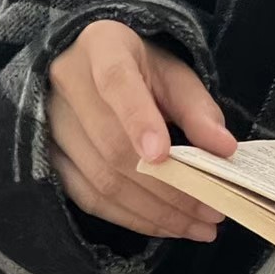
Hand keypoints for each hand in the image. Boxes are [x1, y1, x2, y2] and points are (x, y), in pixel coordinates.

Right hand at [46, 20, 236, 241]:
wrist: (93, 67)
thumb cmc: (142, 69)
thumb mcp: (175, 75)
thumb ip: (199, 110)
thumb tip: (225, 149)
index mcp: (102, 47)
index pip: (116, 84)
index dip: (138, 121)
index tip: (163, 155)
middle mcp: (66, 83)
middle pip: (112, 146)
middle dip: (168, 187)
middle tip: (211, 210)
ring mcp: (50, 123)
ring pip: (101, 179)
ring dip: (154, 211)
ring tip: (197, 226)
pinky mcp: (49, 157)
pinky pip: (88, 196)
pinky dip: (129, 217)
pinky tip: (164, 226)